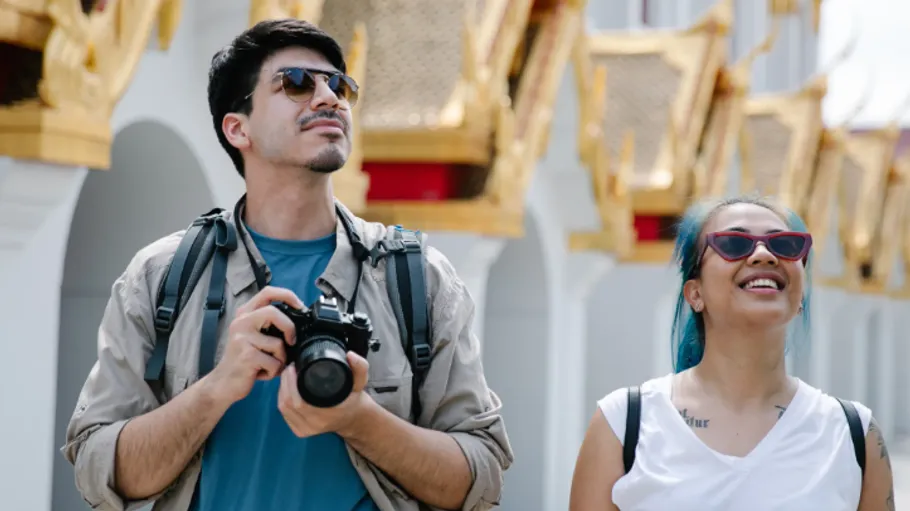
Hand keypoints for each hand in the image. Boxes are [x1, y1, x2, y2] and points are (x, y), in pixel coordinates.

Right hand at [206, 286, 303, 405]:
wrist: (223, 383)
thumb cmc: (243, 360)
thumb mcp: (253, 336)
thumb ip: (269, 324)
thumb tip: (298, 319)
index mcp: (245, 314)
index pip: (267, 292)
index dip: (287, 295)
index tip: (300, 306)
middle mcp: (241, 322)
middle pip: (273, 312)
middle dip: (289, 328)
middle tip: (291, 341)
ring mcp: (242, 339)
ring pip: (278, 343)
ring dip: (280, 359)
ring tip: (269, 365)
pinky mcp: (246, 356)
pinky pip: (274, 362)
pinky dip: (274, 371)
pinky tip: (262, 373)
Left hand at [278, 351, 371, 437]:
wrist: (353, 418)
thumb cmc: (353, 399)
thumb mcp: (360, 382)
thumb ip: (360, 367)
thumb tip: (350, 355)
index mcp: (328, 415)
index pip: (300, 402)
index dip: (291, 382)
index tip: (294, 366)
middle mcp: (315, 424)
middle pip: (287, 403)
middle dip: (284, 382)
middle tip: (290, 368)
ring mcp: (306, 430)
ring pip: (283, 407)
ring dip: (282, 389)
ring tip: (288, 375)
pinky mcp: (299, 431)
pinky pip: (284, 413)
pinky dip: (281, 399)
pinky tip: (286, 389)